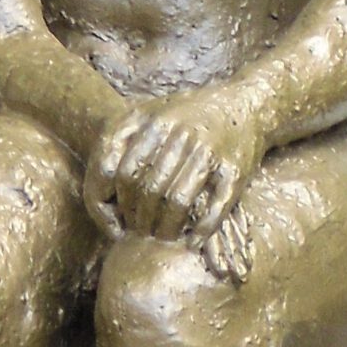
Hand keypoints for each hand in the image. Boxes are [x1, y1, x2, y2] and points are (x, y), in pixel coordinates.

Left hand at [85, 87, 265, 261]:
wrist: (246, 104)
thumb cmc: (189, 115)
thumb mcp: (151, 112)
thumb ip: (121, 137)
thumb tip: (99, 179)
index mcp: (155, 121)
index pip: (120, 172)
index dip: (114, 202)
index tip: (116, 218)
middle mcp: (181, 134)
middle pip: (147, 190)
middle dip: (139, 219)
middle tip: (139, 231)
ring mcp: (209, 152)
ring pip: (178, 202)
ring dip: (166, 228)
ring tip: (161, 237)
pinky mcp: (235, 170)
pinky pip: (214, 208)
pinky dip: (201, 231)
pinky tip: (191, 241)